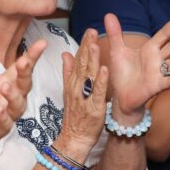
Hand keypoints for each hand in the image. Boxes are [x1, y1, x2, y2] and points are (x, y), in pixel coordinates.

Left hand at [0, 40, 45, 162]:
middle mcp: (9, 98)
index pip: (21, 68)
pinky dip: (2, 116)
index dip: (32, 56)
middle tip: (23, 62)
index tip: (41, 43)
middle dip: (25, 73)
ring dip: (13, 95)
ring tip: (5, 87)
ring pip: (17, 105)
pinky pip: (4, 124)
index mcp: (5, 83)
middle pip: (23, 84)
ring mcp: (6, 115)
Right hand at [56, 29, 108, 158]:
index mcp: (72, 83)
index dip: (83, 45)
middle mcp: (77, 88)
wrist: (74, 138)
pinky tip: (104, 68)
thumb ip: (68, 72)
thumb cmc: (74, 116)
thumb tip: (65, 54)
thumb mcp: (68, 91)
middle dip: (87, 47)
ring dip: (91, 59)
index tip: (89, 31)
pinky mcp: (94, 107)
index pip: (77, 60)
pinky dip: (100, 80)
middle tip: (92, 30)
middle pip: (81, 64)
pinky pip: (97, 92)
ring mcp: (84, 97)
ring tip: (95, 43)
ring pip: (88, 75)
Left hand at [104, 12, 169, 117]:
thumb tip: (108, 14)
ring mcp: (159, 73)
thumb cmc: (122, 73)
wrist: (121, 96)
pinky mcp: (156, 86)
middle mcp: (158, 59)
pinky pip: (168, 81)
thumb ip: (115, 34)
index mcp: (150, 49)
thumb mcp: (117, 51)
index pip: (164, 34)